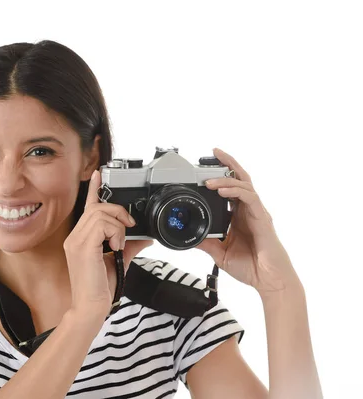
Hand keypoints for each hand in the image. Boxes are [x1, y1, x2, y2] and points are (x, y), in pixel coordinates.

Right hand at [64, 170, 152, 318]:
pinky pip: (101, 225)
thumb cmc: (100, 288)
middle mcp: (75, 237)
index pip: (87, 207)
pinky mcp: (82, 247)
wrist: (91, 307)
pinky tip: (115, 247)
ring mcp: (76, 241)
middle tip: (128, 228)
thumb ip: (130, 246)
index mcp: (81, 238)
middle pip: (97, 207)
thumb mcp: (119, 261)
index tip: (98, 174)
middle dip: (118, 212)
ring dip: (117, 226)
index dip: (93, 189)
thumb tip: (146, 238)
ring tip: (119, 244)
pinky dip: (114, 233)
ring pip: (100, 214)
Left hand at [195, 148, 301, 297]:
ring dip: (226, 180)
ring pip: (244, 186)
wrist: (269, 280)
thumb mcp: (220, 253)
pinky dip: (236, 192)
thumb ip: (206, 243)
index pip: (230, 189)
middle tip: (215, 153)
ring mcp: (257, 213)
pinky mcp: (262, 219)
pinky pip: (249, 199)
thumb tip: (189, 236)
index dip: (221, 176)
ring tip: (209, 179)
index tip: (206, 166)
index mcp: (239, 216)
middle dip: (228, 164)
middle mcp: (249, 211)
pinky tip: (223, 191)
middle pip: (240, 180)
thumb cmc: (251, 267)